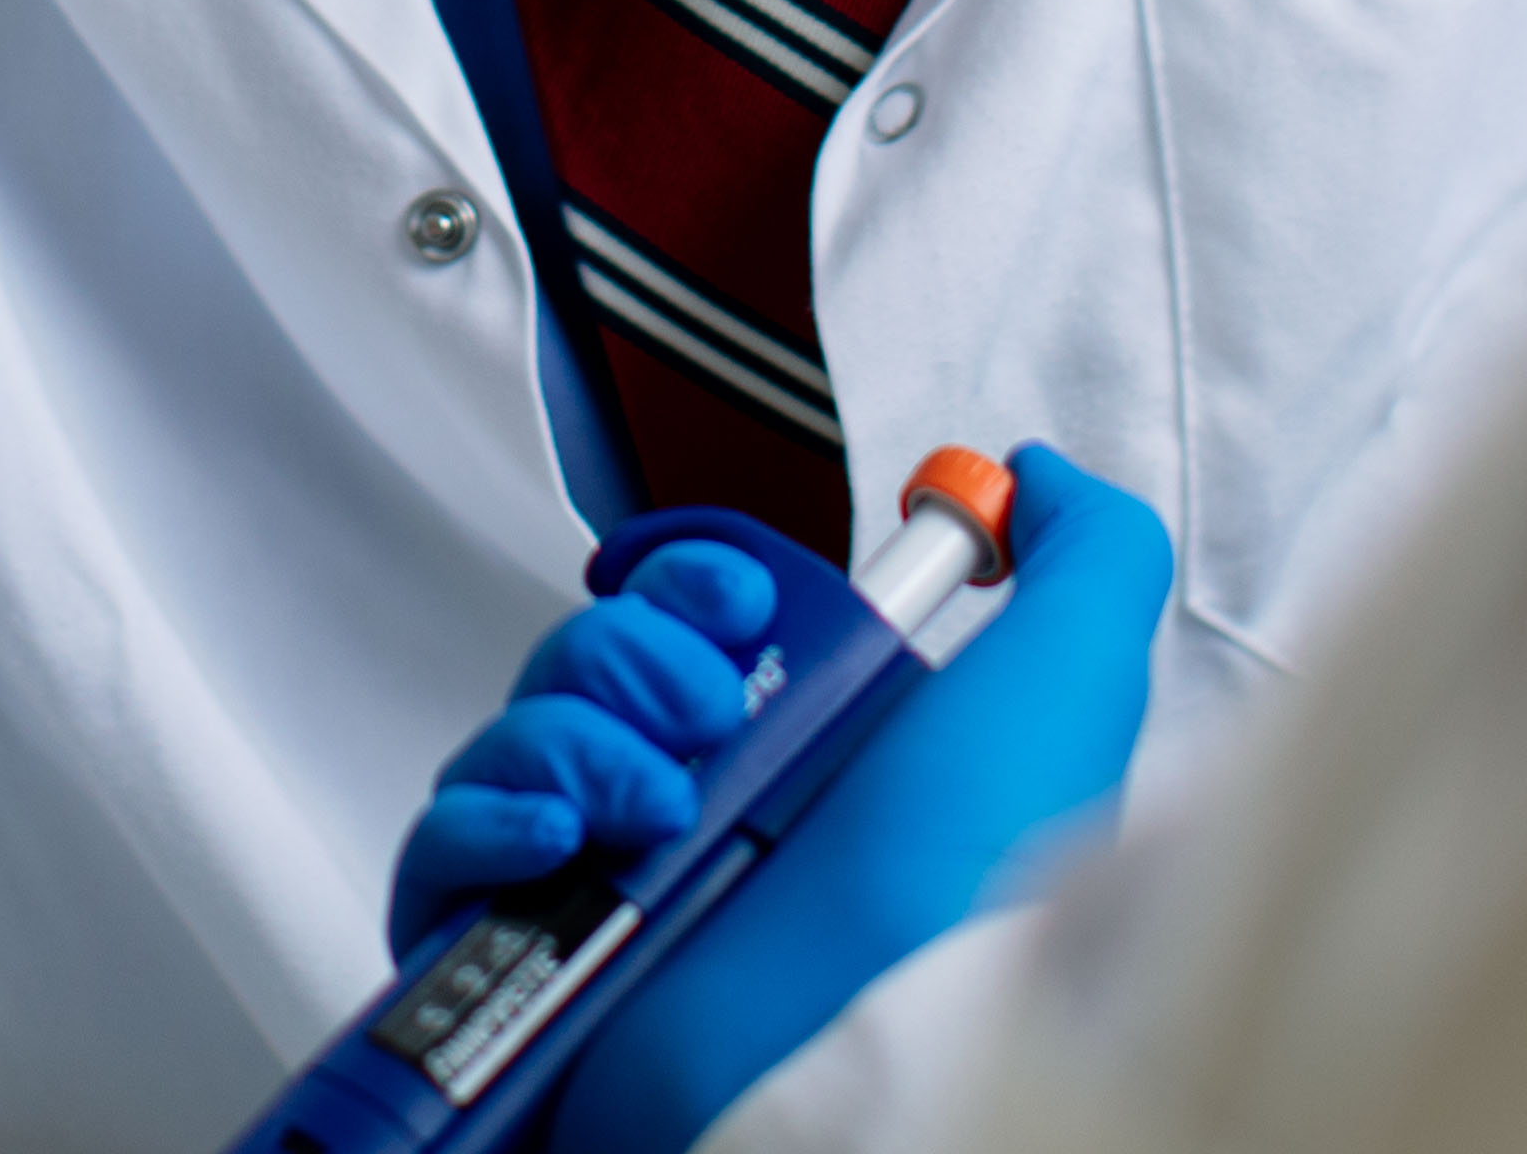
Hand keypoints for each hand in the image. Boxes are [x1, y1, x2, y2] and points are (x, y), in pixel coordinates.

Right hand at [383, 451, 1173, 1153]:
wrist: (864, 1050)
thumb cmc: (966, 882)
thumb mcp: (1074, 682)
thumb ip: (1081, 552)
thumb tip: (1033, 476)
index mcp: (814, 757)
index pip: (695, 619)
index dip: (691, 580)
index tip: (738, 595)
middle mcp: (712, 818)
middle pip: (594, 663)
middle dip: (628, 650)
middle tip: (701, 709)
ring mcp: (615, 887)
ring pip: (520, 739)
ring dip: (567, 734)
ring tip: (647, 804)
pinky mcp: (530, 951)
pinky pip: (445, 848)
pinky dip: (482, 821)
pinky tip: (556, 838)